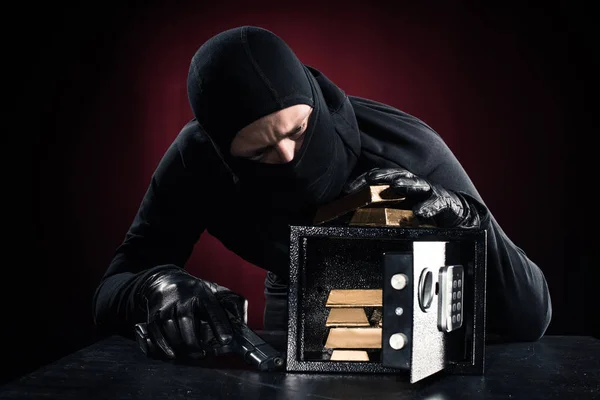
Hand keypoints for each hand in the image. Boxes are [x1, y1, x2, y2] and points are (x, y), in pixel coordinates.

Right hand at [135, 267, 246, 358]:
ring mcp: (165, 305)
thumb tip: (242, 322)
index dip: (219, 324)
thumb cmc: (193, 292)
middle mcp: (182, 297)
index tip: (226, 339)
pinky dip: (163, 346)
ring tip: (192, 353)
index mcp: (201, 292)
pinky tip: (172, 353)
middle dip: (195, 341)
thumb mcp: (214, 292)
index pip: (212, 307)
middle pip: (186, 319)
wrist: (164, 280)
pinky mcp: (153, 314)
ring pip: (171, 328)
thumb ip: (232, 304)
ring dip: (182, 345)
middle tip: (204, 353)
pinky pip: (156, 333)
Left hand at [344, 167, 479, 228]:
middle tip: (371, 178)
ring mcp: (429, 190)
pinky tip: (420, 212)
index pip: (379, 177)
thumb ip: (379, 204)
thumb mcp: (398, 204)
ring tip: (396, 185)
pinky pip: (436, 203)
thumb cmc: (423, 205)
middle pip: (397, 174)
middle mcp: (413, 183)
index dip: (363, 181)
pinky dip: (428, 207)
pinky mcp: (443, 200)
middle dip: (383, 175)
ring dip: (406, 183)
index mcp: (399, 182)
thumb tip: (353, 208)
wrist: (454, 211)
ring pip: (417, 183)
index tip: (348, 190)